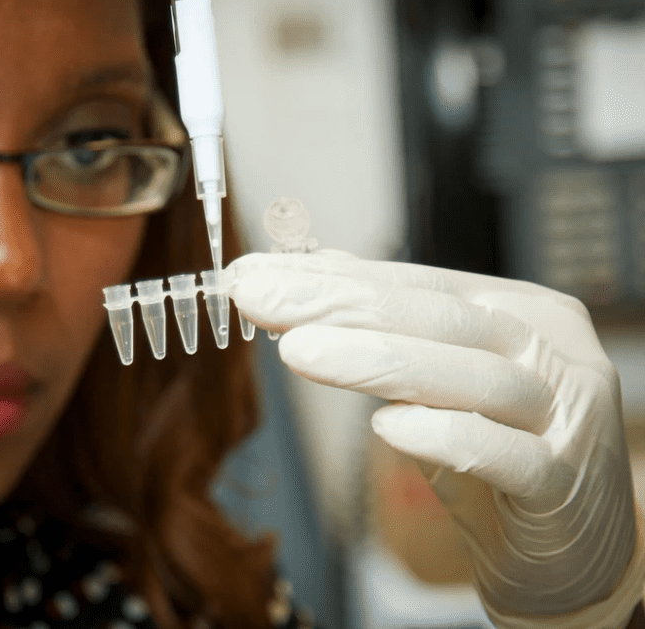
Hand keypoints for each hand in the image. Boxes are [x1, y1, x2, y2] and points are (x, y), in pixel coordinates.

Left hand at [228, 250, 644, 627]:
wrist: (569, 550)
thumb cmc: (498, 455)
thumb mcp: (439, 385)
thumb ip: (388, 331)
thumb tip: (313, 273)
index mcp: (519, 312)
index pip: (414, 283)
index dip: (331, 277)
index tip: (254, 275)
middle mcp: (548, 351)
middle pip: (438, 317)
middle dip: (338, 304)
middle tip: (258, 296)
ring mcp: (564, 414)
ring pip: (471, 376)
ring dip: (376, 361)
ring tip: (296, 351)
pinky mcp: (562, 482)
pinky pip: (502, 453)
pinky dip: (443, 437)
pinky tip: (386, 427)